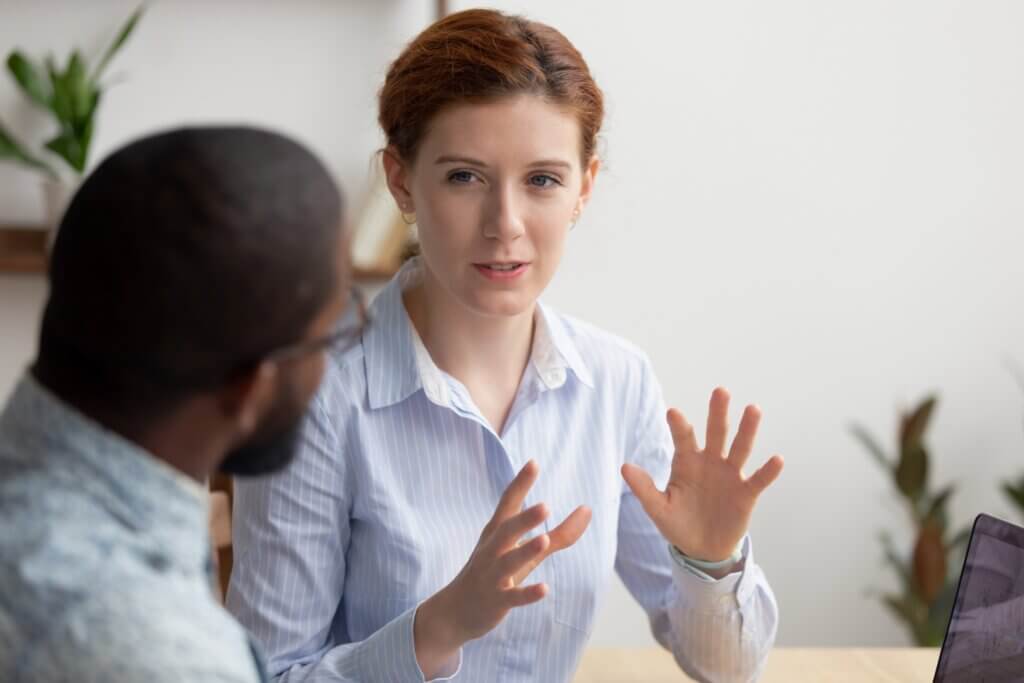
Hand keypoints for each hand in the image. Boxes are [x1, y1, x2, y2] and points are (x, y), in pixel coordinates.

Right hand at [414, 460, 590, 676]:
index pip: (508, 504)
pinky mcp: (495, 601)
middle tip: (545, 506)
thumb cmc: (495, 573)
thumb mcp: (525, 552)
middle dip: (524, 519)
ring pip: (509, 562)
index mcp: (497, 533)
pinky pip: (512, 597)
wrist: (455, 611)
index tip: (533, 463)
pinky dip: (527, 594)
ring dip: (525, 551)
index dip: (520, 485)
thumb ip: (558, 534)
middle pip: (507, 530)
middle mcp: (492, 550)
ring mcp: (492, 576)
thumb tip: (588, 510)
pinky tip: (544, 589)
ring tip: (543, 540)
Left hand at [621, 387, 782, 562]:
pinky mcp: (746, 493)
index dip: (679, 426)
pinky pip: (759, 479)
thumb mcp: (658, 508)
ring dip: (747, 430)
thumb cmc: (678, 523)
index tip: (672, 412)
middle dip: (718, 413)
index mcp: (686, 462)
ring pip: (740, 448)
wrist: (701, 549)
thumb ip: (644, 488)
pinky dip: (769, 471)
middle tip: (720, 391)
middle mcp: (710, 462)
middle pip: (715, 433)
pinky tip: (777, 459)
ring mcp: (730, 475)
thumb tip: (625, 466)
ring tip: (753, 409)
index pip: (683, 438)